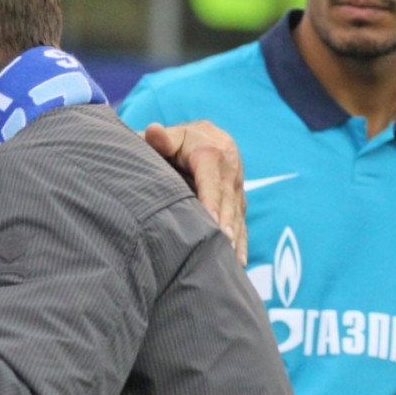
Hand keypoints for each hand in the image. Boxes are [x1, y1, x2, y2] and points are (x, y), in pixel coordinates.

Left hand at [142, 121, 247, 264]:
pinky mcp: (239, 200)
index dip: (211, 201)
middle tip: (223, 245)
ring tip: (231, 260)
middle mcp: (229, 169)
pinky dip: (241, 242)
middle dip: (226, 224)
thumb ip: (160, 139)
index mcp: (211, 152)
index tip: (210, 221)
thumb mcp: (171, 137)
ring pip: (237, 213)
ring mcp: (237, 186)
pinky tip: (239, 263)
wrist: (206, 136)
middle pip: (227, 200)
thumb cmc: (178, 141)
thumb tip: (153, 131)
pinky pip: (242, 221)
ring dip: (235, 237)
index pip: (211, 180)